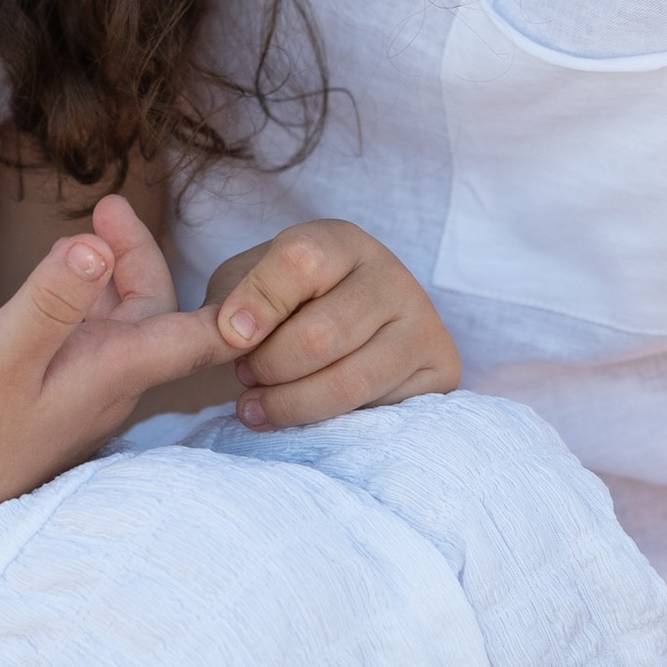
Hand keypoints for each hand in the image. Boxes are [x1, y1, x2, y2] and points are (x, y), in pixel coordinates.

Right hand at [0, 195, 235, 550]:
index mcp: (113, 375)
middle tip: (105, 206)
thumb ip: (49, 300)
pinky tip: (54, 287)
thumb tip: (96, 246)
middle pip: (154, 315)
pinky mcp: (52, 405)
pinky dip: (82, 303)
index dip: (238, 300)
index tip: (249, 256)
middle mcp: (109, 390)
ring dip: (110, 276)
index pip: (201, 335)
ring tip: (87, 232)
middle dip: (138, 255)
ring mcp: (80, 400)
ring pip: (121, 328)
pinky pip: (88, 345)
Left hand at [209, 220, 461, 426]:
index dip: (257, 303)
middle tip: (246, 376)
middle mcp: (391, 275)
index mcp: (340, 242)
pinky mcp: (440, 371)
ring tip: (258, 406)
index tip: (229, 336)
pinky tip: (308, 417)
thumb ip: (226, 306)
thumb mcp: (245, 289)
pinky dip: (329, 424)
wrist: (346, 340)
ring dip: (289, 404)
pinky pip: (377, 413)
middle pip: (319, 335)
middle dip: (268, 367)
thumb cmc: (283, 310)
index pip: (301, 261)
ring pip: (347, 382)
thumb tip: (231, 335)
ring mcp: (422, 323)